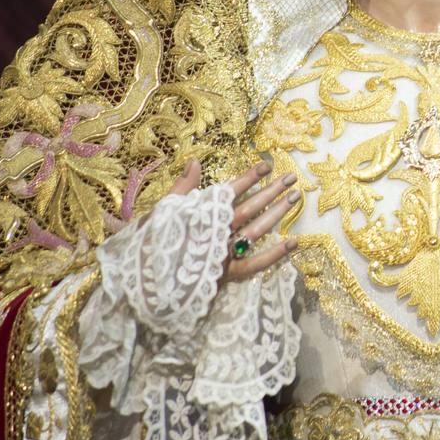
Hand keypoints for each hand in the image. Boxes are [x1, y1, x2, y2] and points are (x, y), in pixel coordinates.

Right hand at [165, 159, 299, 280]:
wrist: (144, 279)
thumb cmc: (152, 240)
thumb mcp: (164, 210)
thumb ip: (183, 186)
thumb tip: (195, 161)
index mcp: (201, 213)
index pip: (230, 191)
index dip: (249, 178)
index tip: (267, 166)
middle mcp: (216, 231)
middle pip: (249, 208)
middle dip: (271, 191)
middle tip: (291, 177)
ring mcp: (224, 253)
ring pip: (256, 231)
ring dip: (277, 213)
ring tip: (295, 198)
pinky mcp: (227, 274)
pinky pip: (255, 264)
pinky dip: (275, 254)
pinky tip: (294, 241)